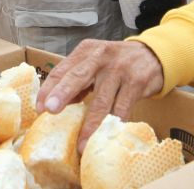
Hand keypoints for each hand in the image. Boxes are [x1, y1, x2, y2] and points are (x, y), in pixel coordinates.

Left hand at [37, 39, 163, 151]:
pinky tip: (104, 138)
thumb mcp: (95, 63)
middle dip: (62, 93)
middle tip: (49, 110)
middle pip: (78, 76)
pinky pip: (122, 108)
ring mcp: (119, 70)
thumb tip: (57, 104)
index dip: (49, 88)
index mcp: (86, 51)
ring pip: (101, 100)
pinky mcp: (136, 83)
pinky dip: (112, 125)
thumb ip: (77, 81)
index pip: (63, 69)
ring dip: (90, 124)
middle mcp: (101, 57)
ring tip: (81, 143)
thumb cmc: (117, 63)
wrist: (153, 55)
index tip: (39, 107)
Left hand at [107, 0, 184, 31]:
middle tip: (142, 7)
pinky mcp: (172, 18)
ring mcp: (174, 7)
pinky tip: (145, 32)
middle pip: (169, 0)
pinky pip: (166, 23)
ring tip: (138, 22)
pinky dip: (155, 28)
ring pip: (166, 13)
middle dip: (156, 5)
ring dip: (153, 18)